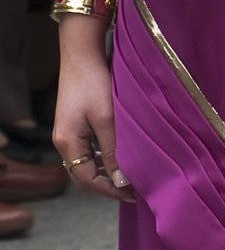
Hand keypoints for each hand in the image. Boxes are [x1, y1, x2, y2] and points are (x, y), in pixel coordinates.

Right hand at [53, 20, 133, 201]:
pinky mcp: (75, 123)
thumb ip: (113, 151)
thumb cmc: (94, 83)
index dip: (111, 190)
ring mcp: (68, 133)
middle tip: (135, 190)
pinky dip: (104, 157)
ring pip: (87, 162)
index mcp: (68, 144)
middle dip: (109, 184)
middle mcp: (64, 142)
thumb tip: (121, 181)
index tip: (134, 195)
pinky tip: (121, 156)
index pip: (88, 180)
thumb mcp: (107, 119)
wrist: (82, 54)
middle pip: (84, 175)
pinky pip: (89, 149)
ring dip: (107, 171)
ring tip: (131, 176)